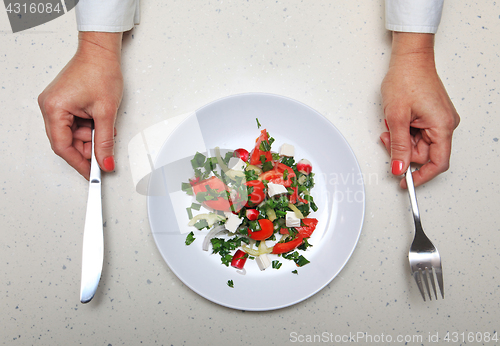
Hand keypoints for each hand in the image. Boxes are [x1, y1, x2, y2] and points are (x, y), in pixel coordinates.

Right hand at [38, 32, 123, 179]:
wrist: (101, 53)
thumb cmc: (101, 72)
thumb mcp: (106, 112)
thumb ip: (105, 142)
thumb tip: (106, 162)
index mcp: (54, 108)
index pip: (63, 147)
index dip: (79, 163)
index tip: (92, 174)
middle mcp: (50, 106)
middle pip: (66, 142)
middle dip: (87, 149)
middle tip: (104, 154)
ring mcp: (55, 104)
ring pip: (72, 134)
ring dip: (90, 137)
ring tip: (106, 129)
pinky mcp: (63, 103)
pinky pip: (74, 124)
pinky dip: (88, 128)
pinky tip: (100, 123)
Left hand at [380, 32, 459, 187]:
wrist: (409, 59)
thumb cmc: (406, 79)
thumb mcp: (396, 117)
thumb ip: (398, 146)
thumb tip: (399, 168)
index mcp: (442, 126)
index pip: (437, 163)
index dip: (420, 176)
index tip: (404, 182)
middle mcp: (445, 124)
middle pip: (424, 154)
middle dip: (403, 150)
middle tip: (388, 137)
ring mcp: (439, 120)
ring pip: (418, 144)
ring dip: (401, 139)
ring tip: (392, 123)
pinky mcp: (432, 116)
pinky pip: (418, 133)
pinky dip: (405, 131)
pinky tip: (398, 120)